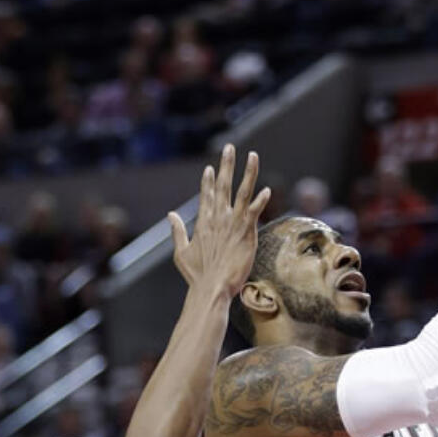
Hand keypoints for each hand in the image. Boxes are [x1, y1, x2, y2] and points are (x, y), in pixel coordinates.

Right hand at [168, 143, 271, 296]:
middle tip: (230, 147)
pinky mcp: (246, 232)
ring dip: (248, 172)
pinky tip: (267, 190)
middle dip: (226, 165)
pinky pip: (254, 211)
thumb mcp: (181, 252)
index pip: (207, 195)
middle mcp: (218, 218)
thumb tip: (170, 215)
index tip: (211, 168)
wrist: (211, 289)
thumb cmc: (197, 275)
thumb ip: (177, 231)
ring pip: (242, 192)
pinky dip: (260, 200)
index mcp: (204, 222)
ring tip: (252, 155)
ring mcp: (232, 223)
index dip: (209, 181)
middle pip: (223, 185)